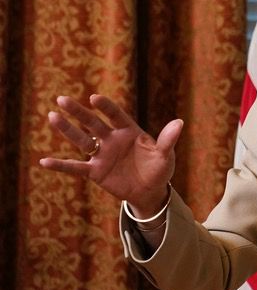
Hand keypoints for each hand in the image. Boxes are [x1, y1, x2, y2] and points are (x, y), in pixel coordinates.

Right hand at [39, 94, 181, 215]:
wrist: (150, 190)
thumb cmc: (159, 168)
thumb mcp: (164, 155)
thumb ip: (168, 140)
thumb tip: (179, 123)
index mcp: (129, 131)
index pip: (116, 115)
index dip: (106, 107)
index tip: (94, 98)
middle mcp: (112, 139)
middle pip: (93, 123)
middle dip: (79, 112)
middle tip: (62, 99)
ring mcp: (102, 154)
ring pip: (81, 140)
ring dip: (67, 130)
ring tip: (52, 116)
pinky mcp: (95, 171)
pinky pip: (75, 167)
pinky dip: (61, 165)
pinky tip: (44, 161)